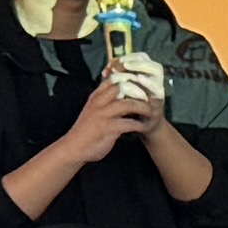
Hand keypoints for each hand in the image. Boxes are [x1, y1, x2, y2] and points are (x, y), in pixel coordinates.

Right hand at [37, 79, 153, 180]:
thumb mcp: (93, 109)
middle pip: (124, 87)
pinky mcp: (109, 128)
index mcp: (96, 96)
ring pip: (129, 104)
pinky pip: (130, 123)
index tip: (143, 84)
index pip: (114, 79)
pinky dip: (140, 125)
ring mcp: (104, 114)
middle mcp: (100, 102)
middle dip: (140, 91)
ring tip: (153, 112)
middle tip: (152, 97)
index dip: (130, 79)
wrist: (74, 148)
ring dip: (144, 108)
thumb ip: (105, 100)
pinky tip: (146, 127)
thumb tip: (121, 92)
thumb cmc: (86, 130)